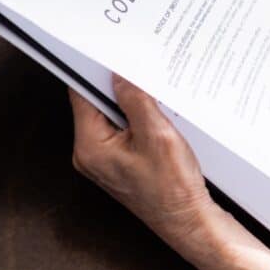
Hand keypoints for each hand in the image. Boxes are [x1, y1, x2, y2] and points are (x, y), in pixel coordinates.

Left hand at [70, 78, 269, 269]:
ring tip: (153, 87)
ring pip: (112, 114)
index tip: (107, 47)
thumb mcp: (157, 134)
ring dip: (132, 100)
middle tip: (138, 63)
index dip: (94, 67)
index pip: (81, 93)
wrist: (189, 222)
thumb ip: (136, 100)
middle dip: (118, 82)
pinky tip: (158, 110)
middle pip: (96, 101)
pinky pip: (124, 128)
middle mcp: (91, 151)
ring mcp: (105, 157)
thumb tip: (120, 73)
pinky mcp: (121, 161)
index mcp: (91, 145)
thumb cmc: (172, 187)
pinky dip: (139, 115)